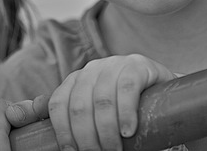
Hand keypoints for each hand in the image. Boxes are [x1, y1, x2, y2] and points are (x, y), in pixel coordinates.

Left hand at [47, 54, 174, 150]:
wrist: (164, 94)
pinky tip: (128, 131)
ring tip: (114, 150)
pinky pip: (127, 89)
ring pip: (102, 100)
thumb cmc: (125, 108)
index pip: (59, 103)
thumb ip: (74, 115)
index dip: (63, 130)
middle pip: (80, 106)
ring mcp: (115, 64)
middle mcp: (92, 68)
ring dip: (106, 132)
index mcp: (77, 79)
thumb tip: (43, 122)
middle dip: (86, 137)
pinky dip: (125, 113)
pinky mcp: (138, 65)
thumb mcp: (97, 110)